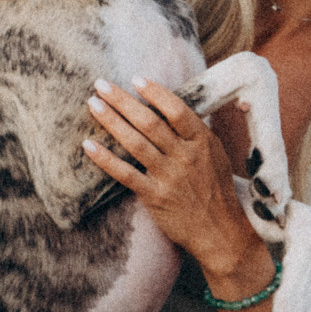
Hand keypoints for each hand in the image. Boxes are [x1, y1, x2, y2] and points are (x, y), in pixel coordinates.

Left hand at [81, 77, 272, 288]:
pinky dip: (105, 159)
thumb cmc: (216, 188)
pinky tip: (88, 145)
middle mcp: (185, 156)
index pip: (177, 110)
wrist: (222, 232)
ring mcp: (169, 177)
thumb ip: (194, 131)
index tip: (135, 79)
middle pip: (149, 122)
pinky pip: (125, 174)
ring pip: (135, 143)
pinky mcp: (155, 197)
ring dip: (111, 121)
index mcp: (202, 141)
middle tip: (101, 84)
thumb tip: (169, 104)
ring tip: (93, 104)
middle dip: (122, 101)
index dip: (155, 93)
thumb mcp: (215, 154)